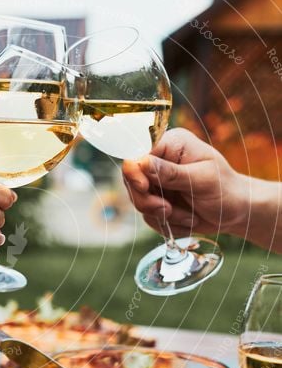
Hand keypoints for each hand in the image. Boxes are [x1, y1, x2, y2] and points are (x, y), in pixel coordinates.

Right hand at [122, 128, 243, 236]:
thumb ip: (171, 173)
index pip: (139, 152)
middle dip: (149, 200)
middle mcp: (160, 159)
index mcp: (172, 144)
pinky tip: (186, 220)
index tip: (143, 188)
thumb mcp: (202, 180)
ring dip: (162, 215)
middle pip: (132, 179)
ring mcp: (156, 181)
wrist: (236, 211)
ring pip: (139, 200)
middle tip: (168, 211)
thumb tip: (141, 163)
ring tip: (188, 216)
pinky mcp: (157, 200)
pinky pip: (148, 215)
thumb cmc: (226, 189)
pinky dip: (166, 223)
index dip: (135, 171)